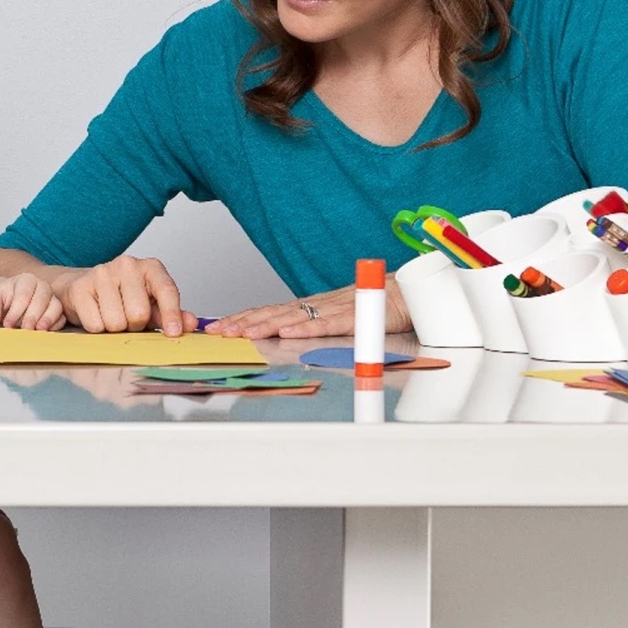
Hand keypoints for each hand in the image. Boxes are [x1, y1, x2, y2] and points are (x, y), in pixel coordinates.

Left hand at [0, 273, 66, 329]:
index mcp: (26, 280)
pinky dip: (55, 325)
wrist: (8, 302)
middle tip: (24, 328)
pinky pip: (61, 317)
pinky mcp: (57, 312)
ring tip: (38, 330)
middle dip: (33, 315)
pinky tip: (46, 332)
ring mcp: (52, 299)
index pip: (24, 294)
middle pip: (42, 299)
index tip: (7, 324)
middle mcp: (42, 286)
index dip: (16, 310)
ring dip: (47, 319)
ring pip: (56, 306)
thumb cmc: (1, 298)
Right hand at [55, 255, 198, 336]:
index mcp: (150, 267)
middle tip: (129, 319)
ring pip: (116, 322)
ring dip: (115, 328)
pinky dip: (97, 328)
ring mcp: (102, 273)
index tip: (174, 332)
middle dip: (135, 325)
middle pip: (139, 314)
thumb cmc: (123, 299)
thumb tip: (191, 323)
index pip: (166, 290)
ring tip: (112, 315)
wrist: (84, 288)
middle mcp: (127, 264)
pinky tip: (96, 314)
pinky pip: (96, 325)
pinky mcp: (80, 287)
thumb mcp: (151, 305)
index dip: (172, 314)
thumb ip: (170, 315)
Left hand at [206, 279, 411, 339]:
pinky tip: (288, 333)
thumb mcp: (337, 316)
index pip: (271, 310)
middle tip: (220, 331)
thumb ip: (314, 324)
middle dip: (244, 322)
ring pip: (295, 318)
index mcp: (312, 306)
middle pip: (274, 312)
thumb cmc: (374, 305)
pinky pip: (327, 324)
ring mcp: (334, 310)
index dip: (244, 317)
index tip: (220, 326)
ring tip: (244, 332)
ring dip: (267, 325)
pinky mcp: (354, 318)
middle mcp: (317, 305)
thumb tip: (286, 334)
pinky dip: (306, 328)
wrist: (408, 293)